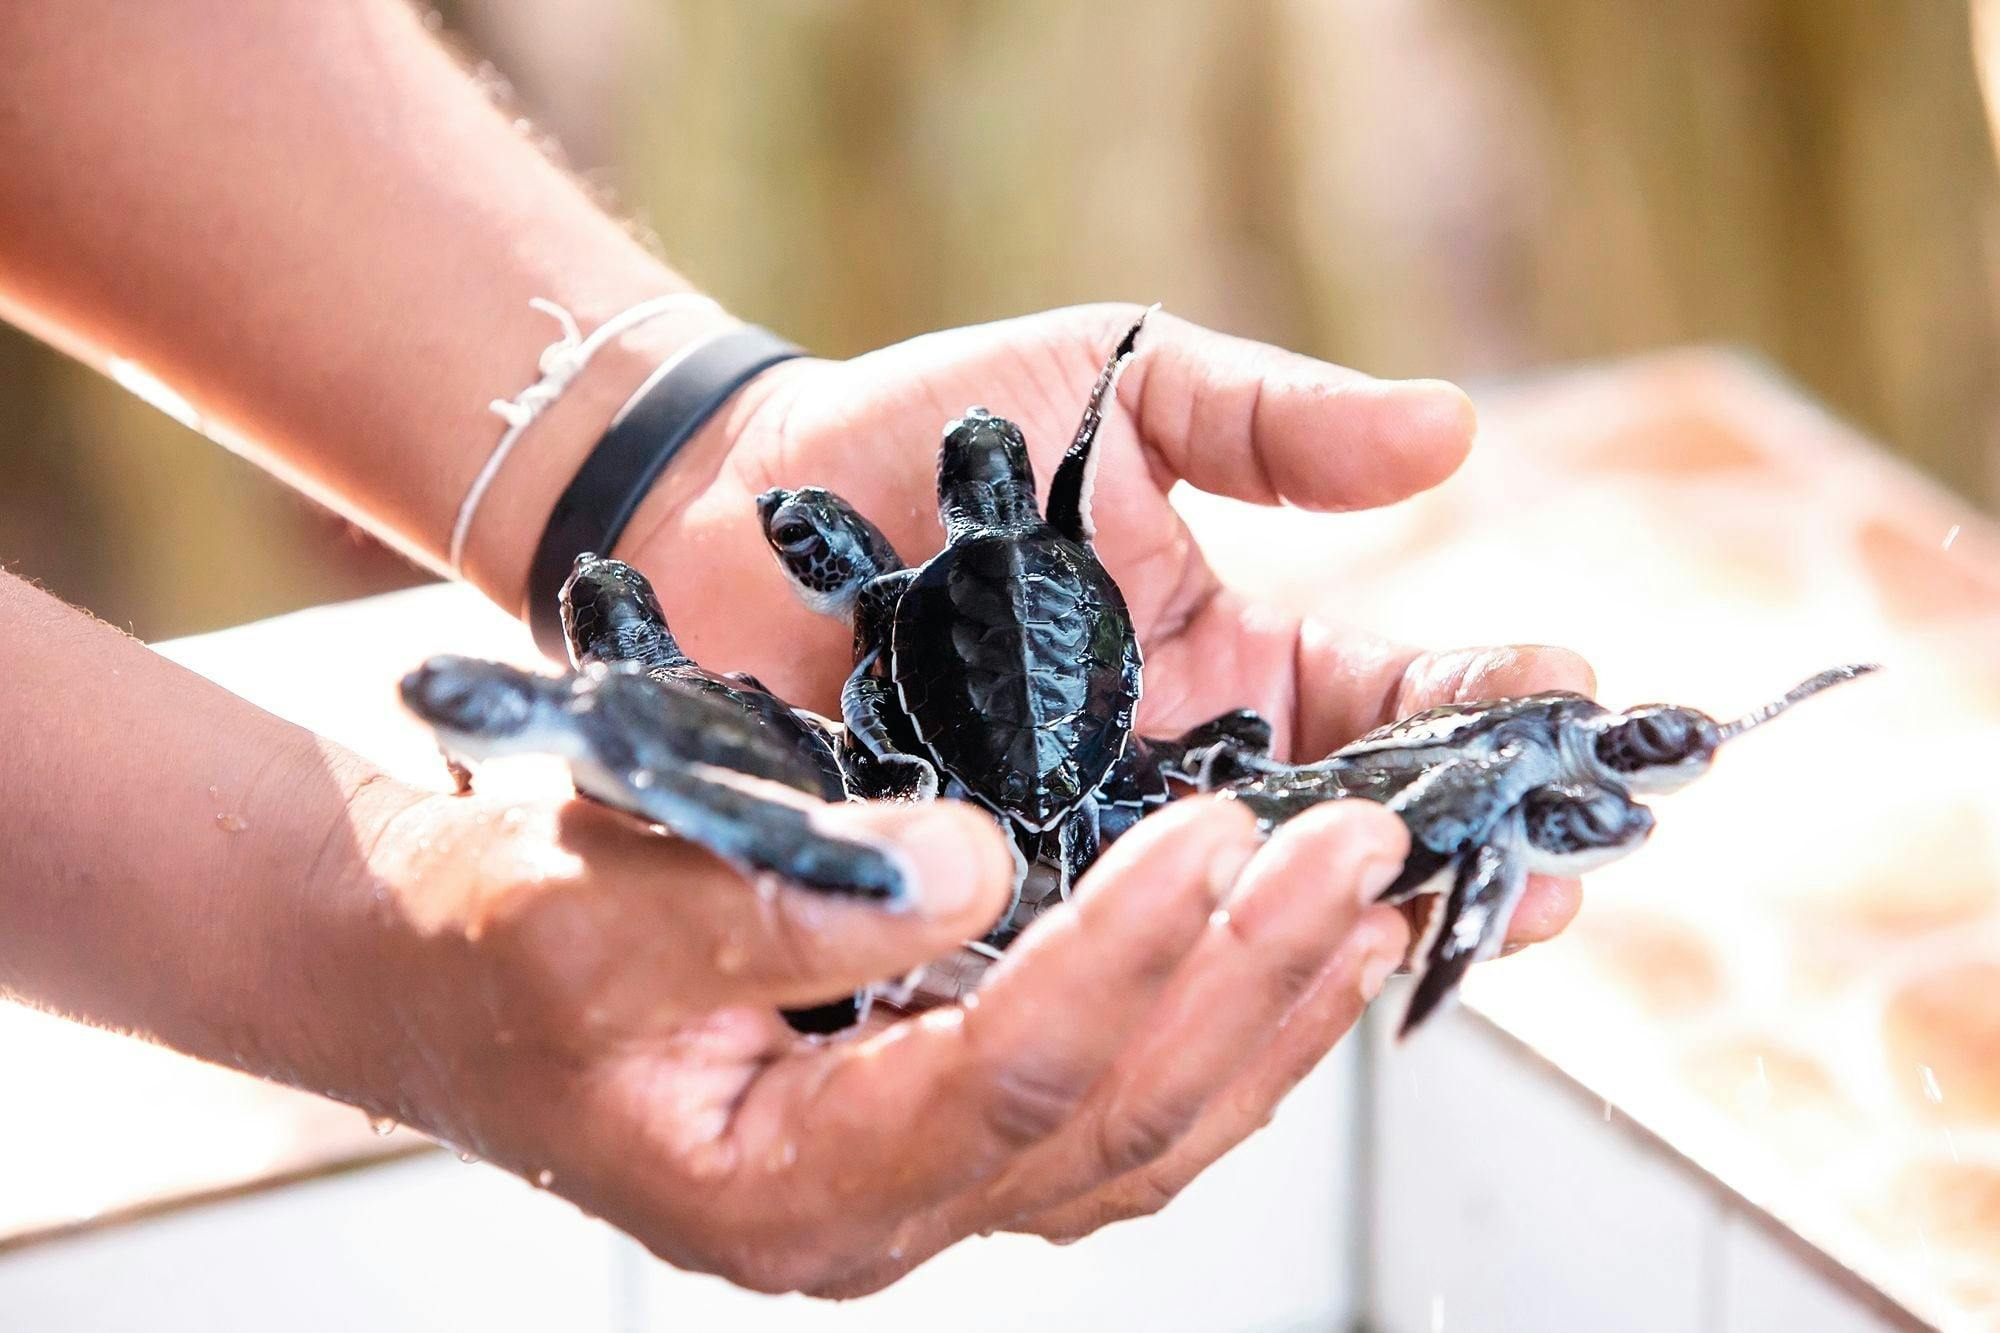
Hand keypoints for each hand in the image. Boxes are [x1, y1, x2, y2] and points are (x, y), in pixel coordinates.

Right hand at [321, 779, 1412, 1295]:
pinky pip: (1119, 1103)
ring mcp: (921, 1178)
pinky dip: (1221, 1026)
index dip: (1122, 954)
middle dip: (1253, 981)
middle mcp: (877, 1209)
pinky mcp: (943, 1120)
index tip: (1215, 831)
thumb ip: (769, 900)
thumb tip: (974, 868)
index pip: (1004, 1079)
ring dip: (1269, 1010)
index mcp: (786, 1181)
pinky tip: (1287, 950)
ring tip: (1370, 900)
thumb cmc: (488, 941)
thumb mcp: (588, 910)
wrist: (436, 969)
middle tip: (1365, 855)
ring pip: (1143, 1131)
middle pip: (1114, 1122)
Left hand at [624, 303, 1593, 944]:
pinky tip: (1217, 983)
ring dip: (1327, 932)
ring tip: (1423, 926)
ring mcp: (1077, 853)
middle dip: (1455, 852)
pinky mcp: (970, 901)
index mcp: (1233, 667)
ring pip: (1224, 926)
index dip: (1489, 713)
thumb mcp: (1120, 390)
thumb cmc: (928, 434)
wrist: (730, 494)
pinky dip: (1149, 976)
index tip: (1574, 714)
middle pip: (1341, 841)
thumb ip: (1270, 424)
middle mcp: (1174, 782)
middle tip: (1555, 871)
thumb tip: (1453, 432)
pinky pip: (1073, 957)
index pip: (1393, 705)